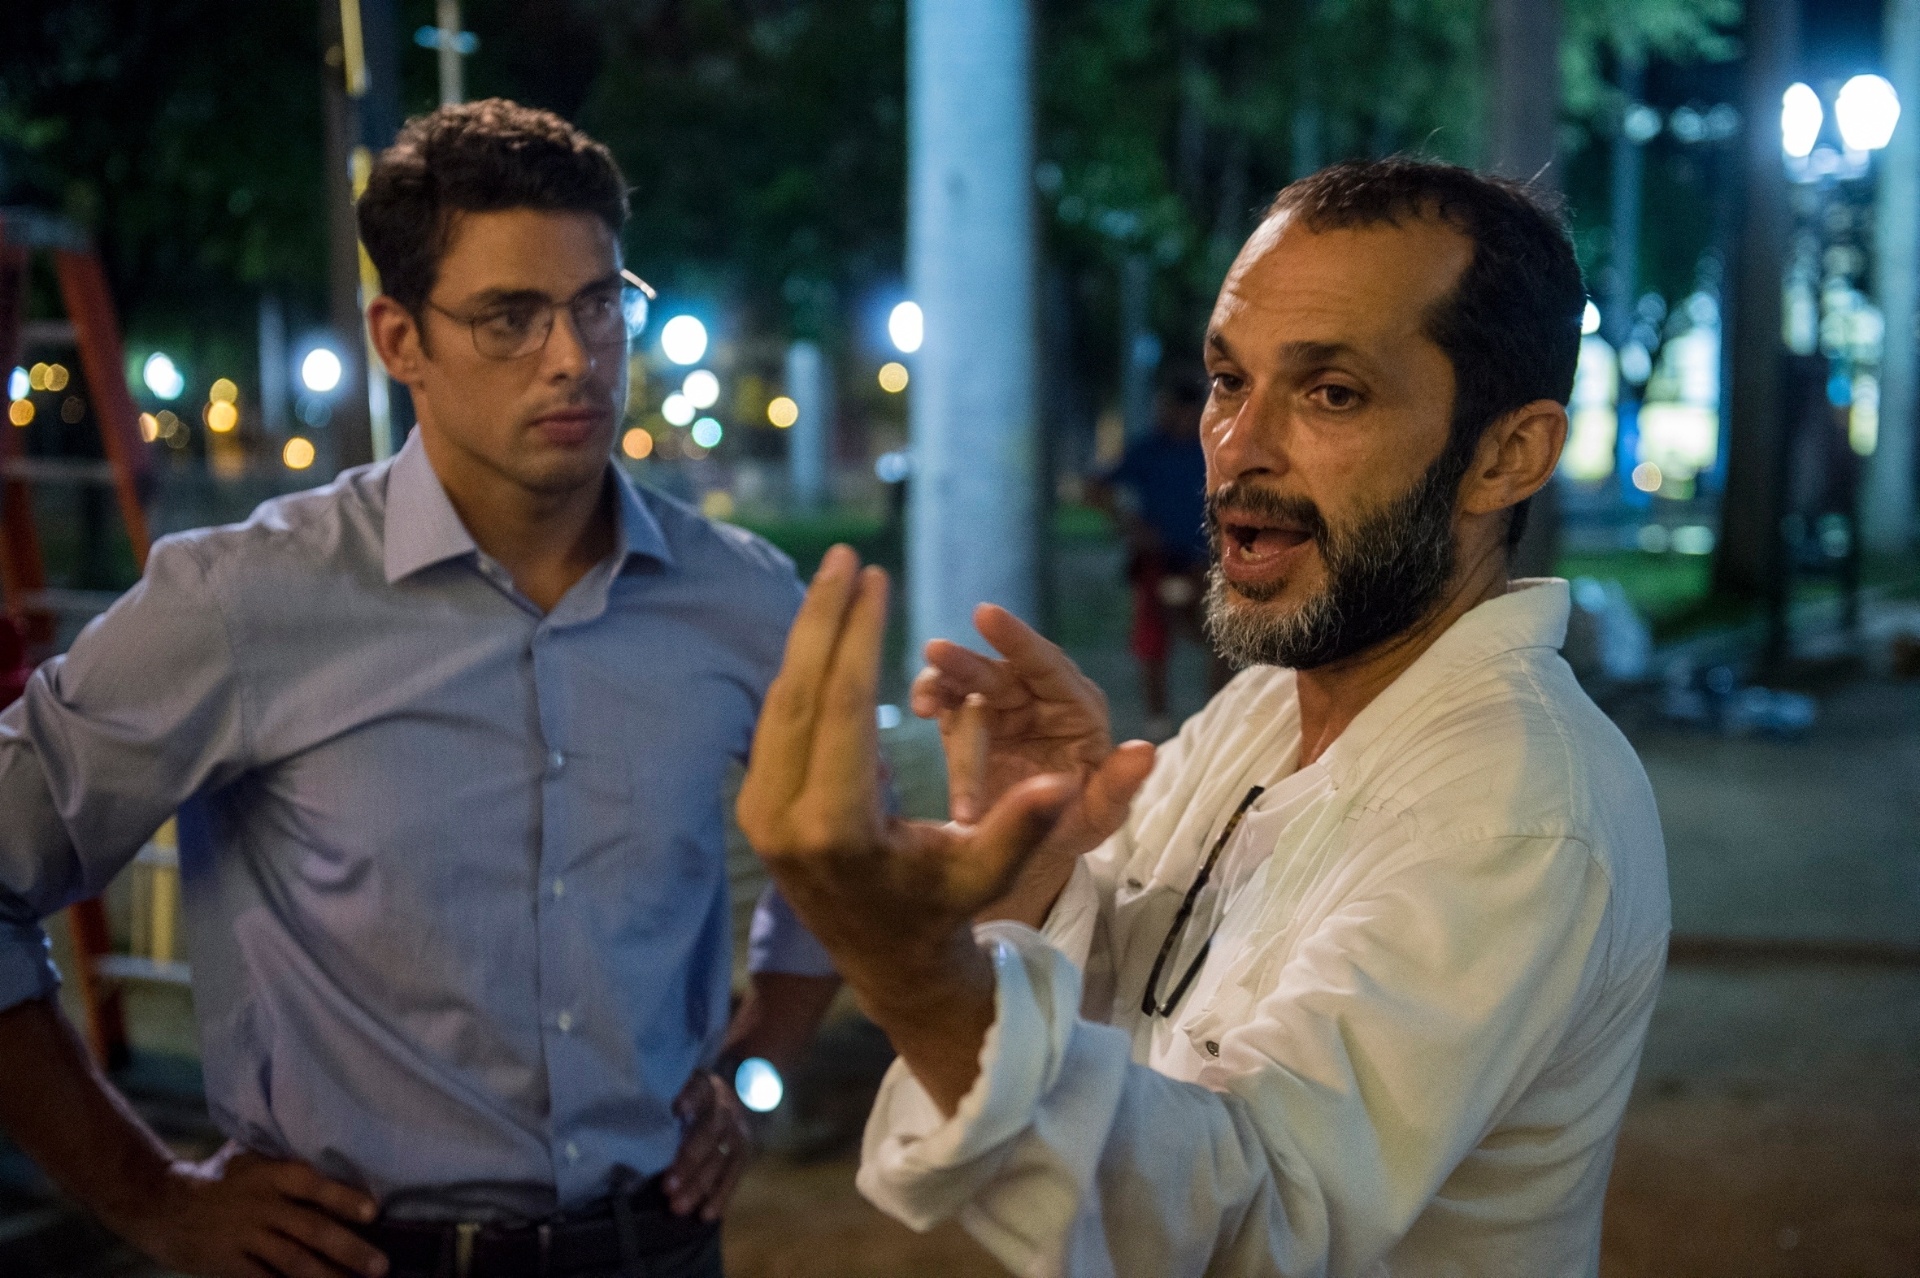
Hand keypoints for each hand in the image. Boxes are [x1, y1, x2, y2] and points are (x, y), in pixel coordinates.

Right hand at [125, 1143, 385, 1277]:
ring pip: (293, 1262)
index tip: (374, 1211)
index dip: (343, 1198)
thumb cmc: (217, 1176)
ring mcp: (244, 1238)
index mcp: (269, 1175)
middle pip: (311, 1230)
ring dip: (328, 1276)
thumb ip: (283, 1153)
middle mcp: (261, 1206)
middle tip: (381, 1266)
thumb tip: (329, 1136)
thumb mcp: (248, 1155)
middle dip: (349, 1250)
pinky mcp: (228, 1266)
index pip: (312, 1185)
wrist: (159, 1204)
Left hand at [664, 1069, 750, 1221]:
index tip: (676, 1109)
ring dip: (700, 1186)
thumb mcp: (688, 1085)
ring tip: (679, 1207)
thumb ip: (677, 1099)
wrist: (740, 1096)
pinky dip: (721, 1197)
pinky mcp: (745, 1153)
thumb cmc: (699, 1097)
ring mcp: (739, 1132)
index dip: (691, 1098)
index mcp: (708, 1088)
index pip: (700, 1089)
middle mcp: (727, 1109)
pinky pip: (734, 1177)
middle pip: (710, 1134)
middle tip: (666, 1188)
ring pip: (722, 1160)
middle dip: (688, 1162)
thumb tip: (667, 1113)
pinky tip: (706, 1215)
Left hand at [737, 546, 1083, 1109]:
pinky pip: (776, 722)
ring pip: (779, 703)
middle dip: (823, 618)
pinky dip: (800, 671)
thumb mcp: (985, 874)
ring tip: (835, 578)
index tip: (872, 577)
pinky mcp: (757, 805)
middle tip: (844, 555)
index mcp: (836, 828)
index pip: (841, 710)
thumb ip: (1021, 825)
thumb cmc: (945, 913)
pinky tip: (823, 631)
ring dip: (807, 638)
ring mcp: (761, 812)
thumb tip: (1066, 781)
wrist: (886, 964)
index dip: (856, 637)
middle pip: (799, 693)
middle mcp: (784, 817)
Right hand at [913, 604, 1155, 923]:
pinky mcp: (968, 721)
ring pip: (967, 686)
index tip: (986, 614)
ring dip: (942, 687)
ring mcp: (1000, 707)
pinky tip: (921, 708)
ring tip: (922, 705)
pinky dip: (931, 699)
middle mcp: (1036, 698)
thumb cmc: (1075, 822)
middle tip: (936, 651)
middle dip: (967, 664)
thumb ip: (1120, 784)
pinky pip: (946, 702)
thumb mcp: (1101, 812)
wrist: (1031, 844)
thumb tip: (1146, 751)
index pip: (1047, 665)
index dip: (1017, 639)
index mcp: (1075, 708)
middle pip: (1000, 672)